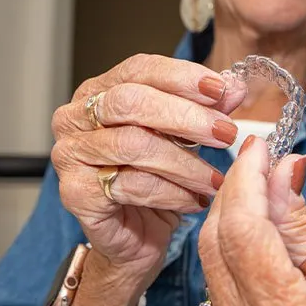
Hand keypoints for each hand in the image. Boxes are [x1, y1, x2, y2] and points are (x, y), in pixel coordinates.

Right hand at [50, 54, 246, 280]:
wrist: (135, 236)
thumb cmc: (156, 178)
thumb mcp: (187, 136)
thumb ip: (207, 109)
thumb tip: (234, 87)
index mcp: (101, 91)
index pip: (139, 69)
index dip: (182, 77)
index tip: (221, 90)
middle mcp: (76, 117)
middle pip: (131, 102)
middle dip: (185, 116)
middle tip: (224, 133)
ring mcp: (70, 154)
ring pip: (133, 145)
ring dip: (184, 162)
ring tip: (214, 178)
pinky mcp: (75, 192)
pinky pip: (129, 184)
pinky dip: (170, 192)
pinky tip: (194, 200)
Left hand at [198, 137, 305, 305]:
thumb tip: (286, 169)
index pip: (243, 227)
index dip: (248, 179)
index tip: (263, 147)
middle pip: (217, 234)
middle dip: (236, 184)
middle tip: (261, 153)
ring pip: (211, 248)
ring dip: (231, 203)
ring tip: (260, 176)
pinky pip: (217, 265)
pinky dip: (232, 229)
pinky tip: (253, 213)